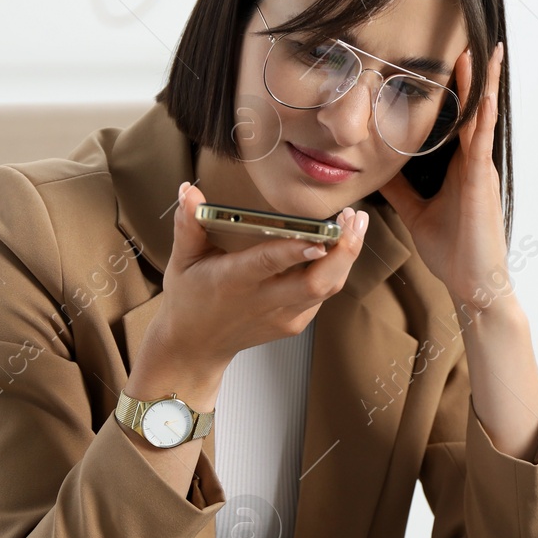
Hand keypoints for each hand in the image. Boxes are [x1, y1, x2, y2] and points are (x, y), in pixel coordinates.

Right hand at [132, 182, 368, 382]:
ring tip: (355, 224)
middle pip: (315, 283)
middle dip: (342, 251)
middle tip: (354, 219)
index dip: (296, 251)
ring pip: (327, 288)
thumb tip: (189, 191)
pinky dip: (334, 269)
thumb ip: (188, 225)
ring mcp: (283, 316)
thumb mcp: (181, 260)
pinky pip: (322, 294)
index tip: (320, 236)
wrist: (196, 346)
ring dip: (346, 256)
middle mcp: (263, 302)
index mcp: (234, 282)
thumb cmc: (189, 299)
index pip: (269, 264)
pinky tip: (339, 245)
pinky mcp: (294, 323)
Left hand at [378, 41, 507, 306]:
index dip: (457, 89)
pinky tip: (484, 91)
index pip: (458, 119)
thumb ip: (400, 188)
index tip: (452, 60)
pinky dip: (484, 112)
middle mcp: (474, 162)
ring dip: (484, 83)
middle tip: (471, 38)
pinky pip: (482, 139)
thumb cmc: (452, 250)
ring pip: (483, 116)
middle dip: (474, 75)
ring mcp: (481, 169)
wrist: (472, 282)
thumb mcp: (415, 211)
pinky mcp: (483, 180)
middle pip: (474, 109)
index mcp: (461, 167)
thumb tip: (376, 169)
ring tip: (487, 50)